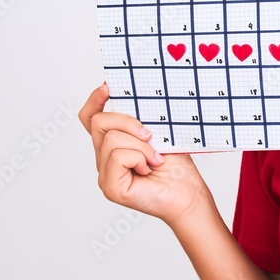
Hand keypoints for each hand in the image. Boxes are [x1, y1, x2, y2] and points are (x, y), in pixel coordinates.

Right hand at [78, 83, 213, 228]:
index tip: (108, 85)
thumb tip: (135, 96)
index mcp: (114, 143)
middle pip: (99, 122)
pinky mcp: (110, 187)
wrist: (189, 193)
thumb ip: (141, 120)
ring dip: (141, 146)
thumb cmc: (176, 166)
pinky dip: (139, 158)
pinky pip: (118, 156)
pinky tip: (149, 169)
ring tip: (155, 159)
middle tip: (151, 135)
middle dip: (128, 122)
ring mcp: (104, 174)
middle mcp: (104, 158)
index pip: (91, 118)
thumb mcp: (159, 133)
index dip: (95, 100)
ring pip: (111, 139)